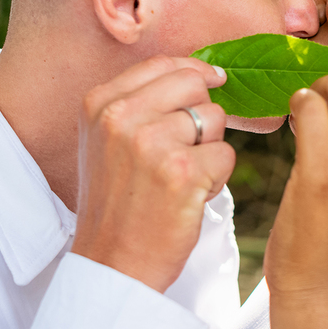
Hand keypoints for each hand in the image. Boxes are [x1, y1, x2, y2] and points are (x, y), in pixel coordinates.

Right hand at [70, 56, 234, 292]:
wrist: (111, 264)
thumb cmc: (116, 204)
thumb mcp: (106, 142)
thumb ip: (140, 103)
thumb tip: (200, 72)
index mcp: (100, 104)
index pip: (163, 64)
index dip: (195, 72)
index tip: (211, 83)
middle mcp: (121, 117)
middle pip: (194, 84)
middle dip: (202, 114)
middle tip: (185, 150)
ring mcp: (152, 143)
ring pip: (215, 119)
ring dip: (210, 149)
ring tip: (181, 178)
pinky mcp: (183, 172)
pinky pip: (227, 154)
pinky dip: (218, 178)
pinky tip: (190, 197)